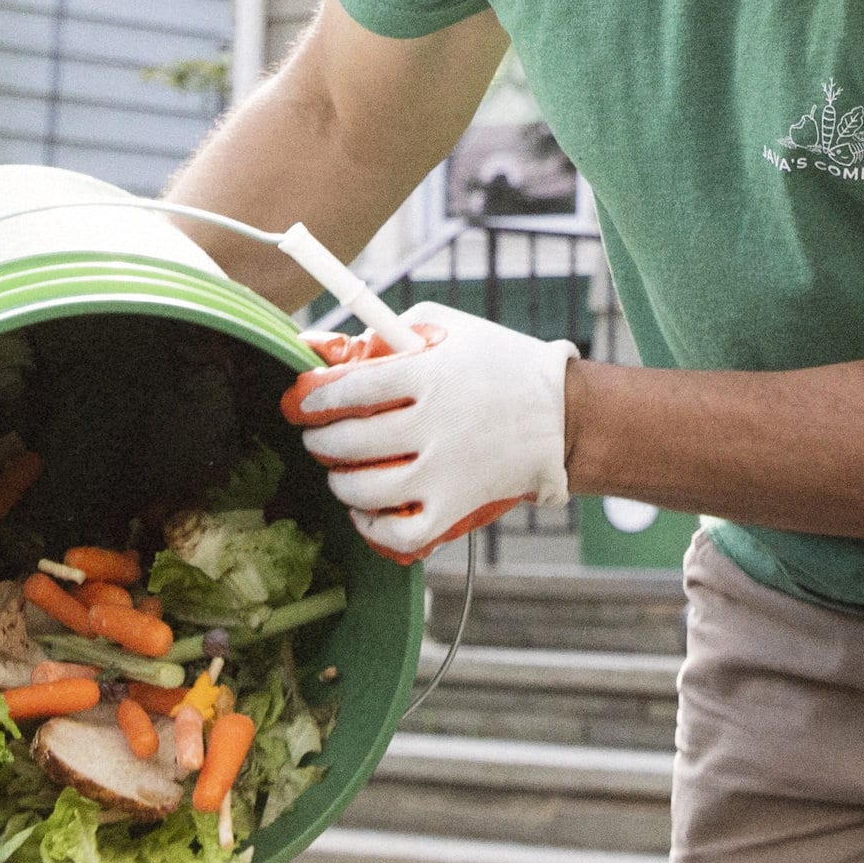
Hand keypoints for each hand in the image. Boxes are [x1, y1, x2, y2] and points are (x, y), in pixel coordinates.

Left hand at [279, 302, 573, 562]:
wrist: (562, 415)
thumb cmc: (496, 364)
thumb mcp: (445, 328)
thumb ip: (384, 331)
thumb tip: (319, 346)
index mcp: (427, 373)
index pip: (349, 388)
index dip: (312, 397)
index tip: (300, 401)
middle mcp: (434, 423)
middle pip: (348, 442)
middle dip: (319, 442)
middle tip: (318, 437)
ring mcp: (446, 470)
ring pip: (364, 491)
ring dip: (339, 483)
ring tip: (340, 472)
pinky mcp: (458, 507)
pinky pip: (400, 535)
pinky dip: (372, 528)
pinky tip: (366, 511)